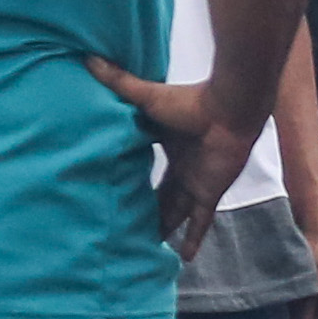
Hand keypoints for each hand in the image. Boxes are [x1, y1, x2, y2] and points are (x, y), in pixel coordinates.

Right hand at [89, 56, 255, 260]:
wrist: (229, 110)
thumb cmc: (189, 101)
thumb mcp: (147, 97)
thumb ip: (119, 82)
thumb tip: (88, 59)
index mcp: (167, 146)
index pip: (147, 168)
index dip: (133, 180)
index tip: (115, 191)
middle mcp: (182, 168)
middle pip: (160, 196)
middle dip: (147, 212)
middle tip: (127, 229)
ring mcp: (196, 183)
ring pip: (175, 213)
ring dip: (163, 229)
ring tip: (145, 249)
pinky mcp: (209, 195)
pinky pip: (199, 222)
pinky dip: (192, 239)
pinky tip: (183, 260)